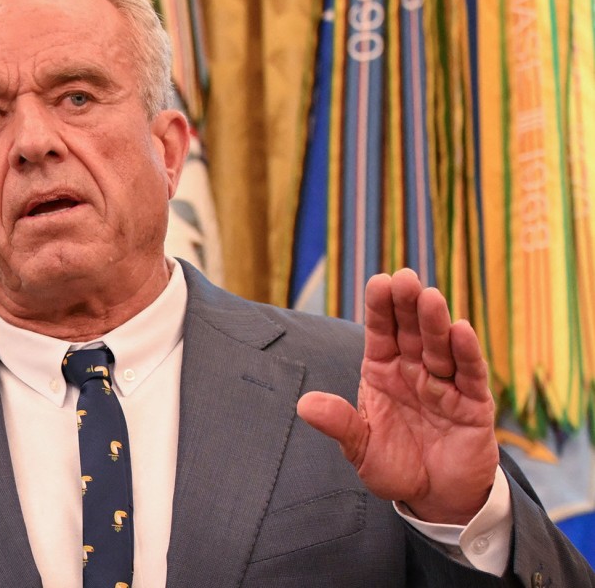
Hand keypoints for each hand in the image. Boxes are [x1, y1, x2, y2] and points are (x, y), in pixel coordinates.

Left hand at [296, 268, 498, 523]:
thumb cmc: (395, 466)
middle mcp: (413, 371)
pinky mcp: (472, 404)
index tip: (379, 281)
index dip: (381, 308)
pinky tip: (462, 330)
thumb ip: (340, 424)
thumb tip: (304, 404)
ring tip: (430, 297)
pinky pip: (470, 374)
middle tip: (406, 277)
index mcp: (382, 372)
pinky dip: (467, 353)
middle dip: (408, 305)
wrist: (435, 499)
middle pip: (411, 332)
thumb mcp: (360, 448)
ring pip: (440, 347)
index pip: (381, 333)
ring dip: (436, 322)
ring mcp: (444, 384)